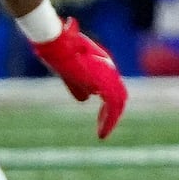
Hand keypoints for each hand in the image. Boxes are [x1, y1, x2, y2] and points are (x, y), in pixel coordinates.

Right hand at [30, 18, 128, 138]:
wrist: (59, 45)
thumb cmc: (62, 53)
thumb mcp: (73, 73)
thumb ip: (79, 86)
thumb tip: (86, 99)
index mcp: (104, 66)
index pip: (113, 88)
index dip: (108, 104)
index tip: (101, 118)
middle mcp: (109, 69)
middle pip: (119, 95)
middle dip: (111, 113)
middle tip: (102, 129)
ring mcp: (109, 74)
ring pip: (118, 101)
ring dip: (111, 119)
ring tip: (102, 134)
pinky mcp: (104, 81)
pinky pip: (113, 105)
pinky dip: (110, 119)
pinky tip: (102, 132)